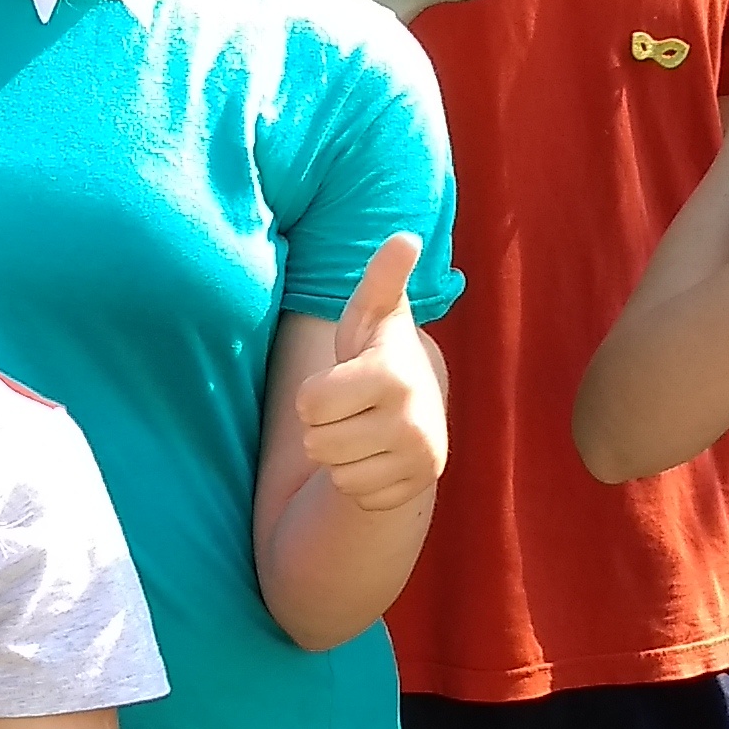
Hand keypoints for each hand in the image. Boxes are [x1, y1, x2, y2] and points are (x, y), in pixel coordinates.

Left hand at [294, 232, 446, 517]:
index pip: (310, 402)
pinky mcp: (416, 488)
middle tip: (352, 408)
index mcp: (393, 375)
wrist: (418, 408)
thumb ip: (383, 277)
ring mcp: (418, 458)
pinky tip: (377, 454)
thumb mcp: (374, 314)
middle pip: (317, 441)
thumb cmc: (379, 352)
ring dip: (339, 452)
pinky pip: (355, 492)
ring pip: (335, 470)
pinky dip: (358, 477)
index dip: (314, 393)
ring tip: (363, 428)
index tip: (342, 381)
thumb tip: (405, 236)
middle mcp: (413, 420)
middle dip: (323, 425)